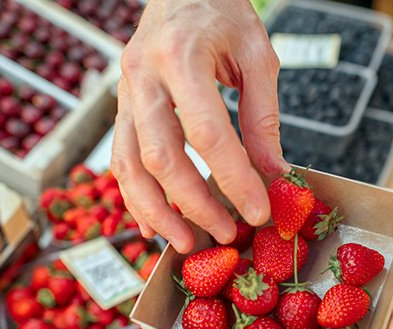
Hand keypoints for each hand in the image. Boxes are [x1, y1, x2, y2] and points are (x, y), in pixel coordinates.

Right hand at [111, 0, 286, 252]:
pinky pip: (119, 160)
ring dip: (157, 211)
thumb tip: (273, 173)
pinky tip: (154, 223)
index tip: (258, 211)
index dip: (233, 178)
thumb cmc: (220, 13)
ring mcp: (124, 92)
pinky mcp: (119, 106)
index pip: (207, 132)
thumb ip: (262, 115)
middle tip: (227, 233)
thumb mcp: (256, 53)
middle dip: (194, 203)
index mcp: (181, 57)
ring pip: (129, 165)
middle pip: (161, 156)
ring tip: (187, 242)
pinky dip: (135, 196)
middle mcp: (144, 76)